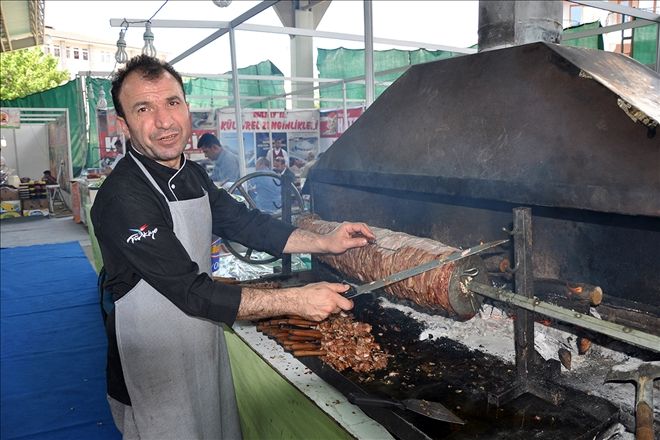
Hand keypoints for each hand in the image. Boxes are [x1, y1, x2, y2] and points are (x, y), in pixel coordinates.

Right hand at [238, 282, 352, 320]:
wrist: (296, 300)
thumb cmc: (308, 291)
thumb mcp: (323, 284)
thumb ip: (337, 287)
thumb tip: (347, 288)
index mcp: (332, 297)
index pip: (348, 305)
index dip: (349, 303)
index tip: (347, 301)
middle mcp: (329, 307)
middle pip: (340, 309)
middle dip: (336, 305)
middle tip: (328, 299)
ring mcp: (325, 315)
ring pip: (332, 313)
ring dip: (329, 309)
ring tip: (320, 302)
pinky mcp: (320, 319)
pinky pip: (325, 316)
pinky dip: (322, 313)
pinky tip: (316, 307)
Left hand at [322, 222, 375, 253]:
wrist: (325, 245)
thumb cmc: (332, 244)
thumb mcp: (344, 244)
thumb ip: (355, 242)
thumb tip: (366, 241)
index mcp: (347, 226)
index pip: (360, 226)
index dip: (367, 232)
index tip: (372, 237)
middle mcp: (349, 226)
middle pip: (362, 227)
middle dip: (368, 232)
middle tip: (374, 239)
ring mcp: (349, 230)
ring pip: (361, 230)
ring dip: (366, 234)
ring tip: (372, 240)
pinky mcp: (349, 234)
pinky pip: (358, 234)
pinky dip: (363, 237)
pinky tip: (366, 241)